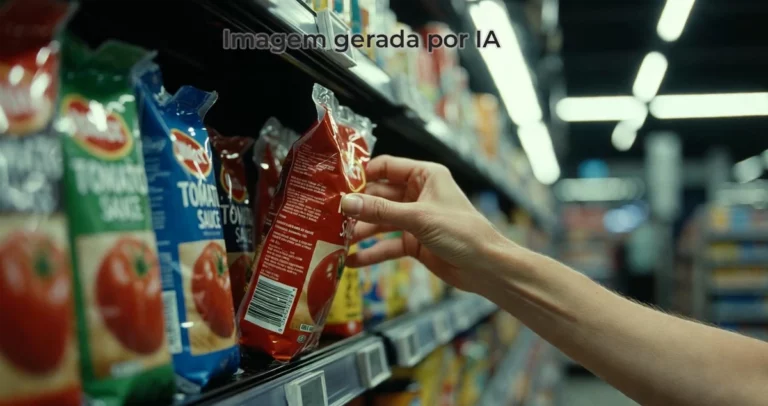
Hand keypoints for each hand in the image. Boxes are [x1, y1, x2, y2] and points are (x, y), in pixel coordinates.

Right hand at [341, 155, 508, 291]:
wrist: (486, 267)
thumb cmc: (462, 232)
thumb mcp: (418, 218)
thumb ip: (380, 211)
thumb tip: (346, 202)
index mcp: (425, 176)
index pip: (387, 167)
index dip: (362, 174)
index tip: (338, 183)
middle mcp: (418, 194)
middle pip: (379, 196)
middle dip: (357, 207)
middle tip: (330, 216)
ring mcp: (415, 219)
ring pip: (381, 221)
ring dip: (360, 231)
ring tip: (336, 240)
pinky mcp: (414, 242)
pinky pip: (388, 244)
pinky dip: (372, 252)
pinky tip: (352, 261)